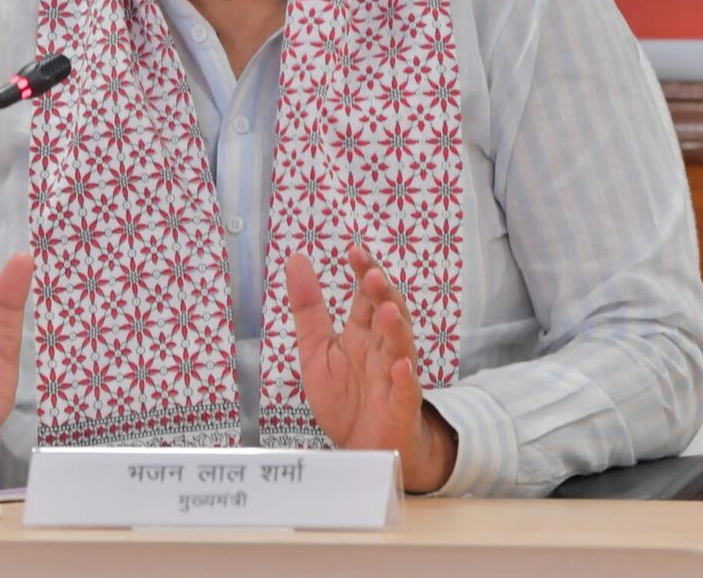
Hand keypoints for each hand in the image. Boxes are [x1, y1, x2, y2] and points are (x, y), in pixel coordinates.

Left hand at [286, 245, 457, 492]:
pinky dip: (406, 379)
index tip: (354, 251)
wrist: (362, 450)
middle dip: (382, 293)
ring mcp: (395, 376)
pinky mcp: (401, 407)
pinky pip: (407, 391)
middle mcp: (382, 349)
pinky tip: (401, 367)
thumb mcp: (316, 349)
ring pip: (401, 347)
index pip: (366, 296)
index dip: (364, 273)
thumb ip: (308, 307)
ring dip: (396, 329)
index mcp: (362, 333)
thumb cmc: (344, 398)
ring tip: (387, 310)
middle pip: (388, 314)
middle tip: (372, 275)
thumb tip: (295, 258)